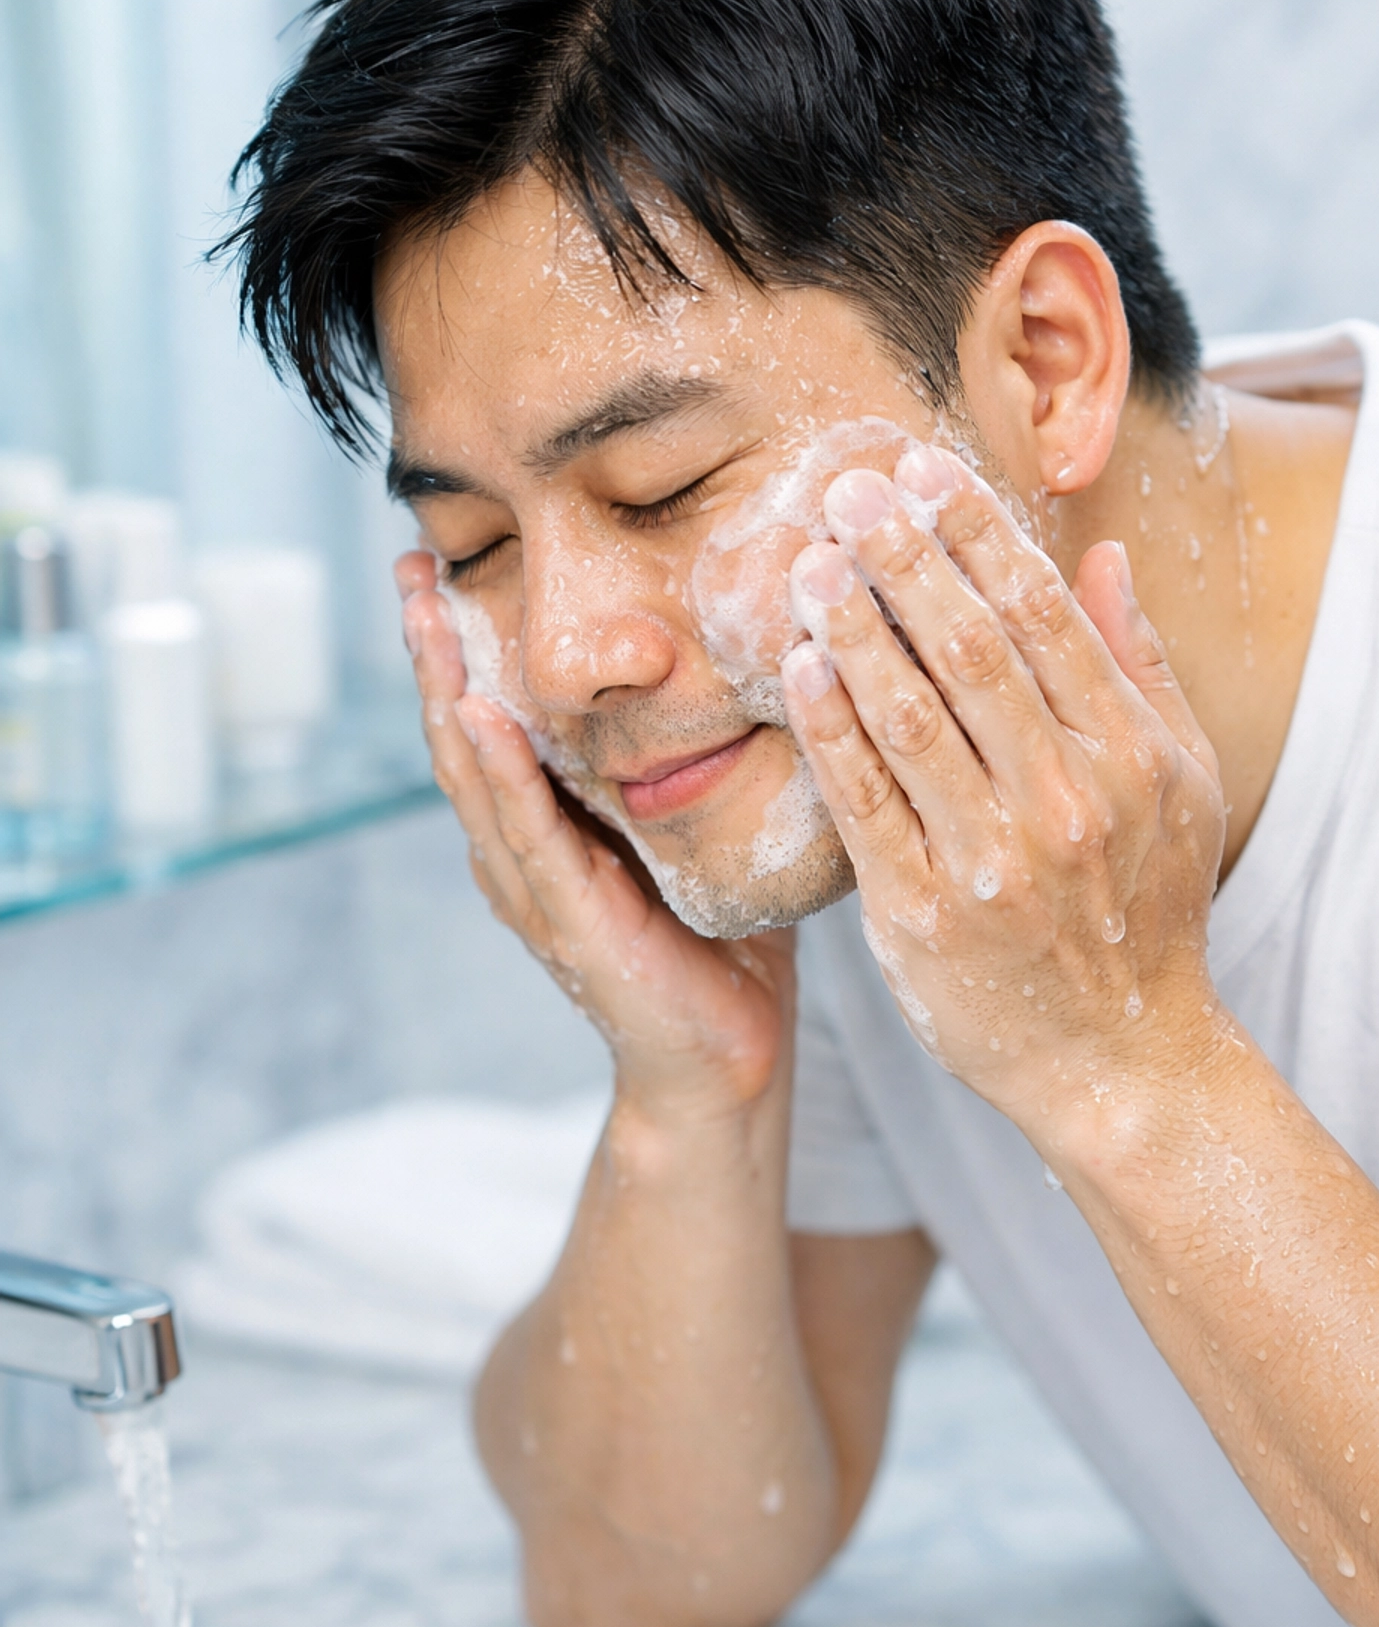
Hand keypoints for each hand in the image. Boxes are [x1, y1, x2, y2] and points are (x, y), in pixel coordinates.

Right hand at [395, 552, 793, 1120]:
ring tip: (426, 613)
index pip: (486, 724)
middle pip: (458, 735)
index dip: (460, 650)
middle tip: (409, 565)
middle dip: (433, 650)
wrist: (721, 1061)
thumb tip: (716, 674)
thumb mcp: (683, 836)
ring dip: (446, 690)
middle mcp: (516, 856)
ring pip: (474, 773)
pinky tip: (480, 715)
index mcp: (540, 832)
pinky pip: (527, 834)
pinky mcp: (568, 920)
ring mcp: (532, 890)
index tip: (439, 568)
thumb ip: (671, 770)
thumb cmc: (715, 948)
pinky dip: (501, 773)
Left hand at [779, 449, 1225, 1141]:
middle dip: (902, 555)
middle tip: (844, 485)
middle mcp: (1065, 802)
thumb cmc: (1147, 914)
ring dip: (853, 626)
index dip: (976, 532)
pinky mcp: (923, 918)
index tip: (921, 470)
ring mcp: (992, 863)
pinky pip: (865, 804)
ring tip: (809, 558)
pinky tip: (797, 665)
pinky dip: (830, 728)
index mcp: (1129, 756)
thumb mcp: (1181, 787)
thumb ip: (1140, 668)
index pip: (1042, 616)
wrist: (1120, 1064)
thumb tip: (1104, 555)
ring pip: (909, 717)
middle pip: (970, 649)